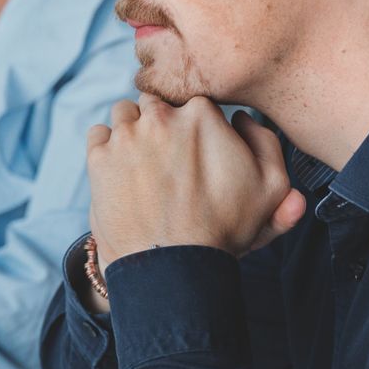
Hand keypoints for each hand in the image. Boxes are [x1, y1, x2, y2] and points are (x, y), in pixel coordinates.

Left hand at [86, 98, 305, 267]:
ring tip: (143, 164)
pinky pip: (98, 134)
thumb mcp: (270, 189)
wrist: (172, 267)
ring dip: (133, 131)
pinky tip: (121, 171)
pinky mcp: (98, 157)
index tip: (196, 149)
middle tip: (170, 159)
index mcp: (202, 114)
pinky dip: (106, 147)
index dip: (197, 125)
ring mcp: (126, 135)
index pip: (195, 101)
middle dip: (163, 124)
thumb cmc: (223, 231)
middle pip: (158, 103)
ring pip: (126, 113)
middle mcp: (161, 116)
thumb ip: (267, 144)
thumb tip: (246, 118)